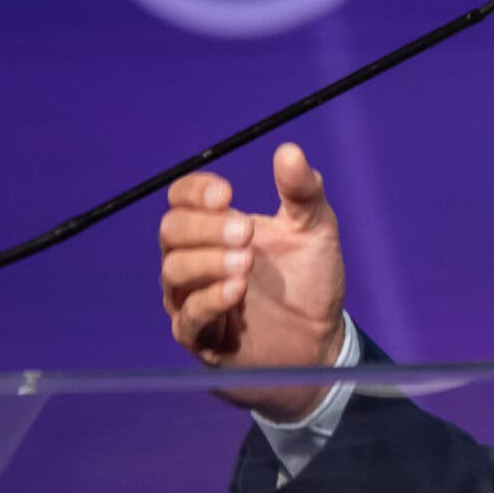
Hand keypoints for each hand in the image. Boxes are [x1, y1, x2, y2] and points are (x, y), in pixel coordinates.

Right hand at [158, 143, 348, 420]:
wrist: (322, 342)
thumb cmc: (310, 280)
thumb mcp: (315, 229)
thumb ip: (302, 192)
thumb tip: (289, 150)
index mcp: (216, 227)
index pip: (182, 199)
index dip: (195, 192)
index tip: (226, 194)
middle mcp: (196, 260)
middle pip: (171, 231)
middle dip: (205, 227)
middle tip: (246, 231)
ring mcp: (194, 299)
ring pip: (173, 272)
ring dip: (208, 262)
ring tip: (246, 261)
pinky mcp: (201, 339)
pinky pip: (188, 317)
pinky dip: (211, 300)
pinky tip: (237, 291)